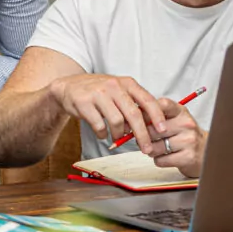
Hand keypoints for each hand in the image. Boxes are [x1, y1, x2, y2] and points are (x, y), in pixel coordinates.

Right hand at [46, 74, 166, 149]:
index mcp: (127, 83)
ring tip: (117, 137)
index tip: (163, 130)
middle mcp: (114, 86)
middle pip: (133, 114)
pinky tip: (102, 133)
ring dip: (119, 134)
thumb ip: (134, 105)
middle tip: (146, 148)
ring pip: (117, 121)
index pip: (147, 100)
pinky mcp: (85, 103)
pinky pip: (99, 125)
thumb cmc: (99, 92)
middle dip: (142, 134)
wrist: (69, 87)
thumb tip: (150, 127)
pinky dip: (103, 134)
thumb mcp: (119, 92)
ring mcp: (99, 93)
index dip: (157, 116)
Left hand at [138, 97, 206, 177]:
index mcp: (180, 111)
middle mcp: (186, 123)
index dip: (145, 113)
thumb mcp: (174, 119)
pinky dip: (159, 160)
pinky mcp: (188, 157)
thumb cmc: (184, 134)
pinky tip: (166, 157)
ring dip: (151, 150)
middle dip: (144, 137)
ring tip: (157, 149)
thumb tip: (130, 119)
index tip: (138, 120)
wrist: (206, 151)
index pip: (160, 105)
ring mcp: (188, 140)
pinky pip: (161, 160)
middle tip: (146, 140)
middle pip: (152, 130)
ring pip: (154, 147)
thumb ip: (156, 117)